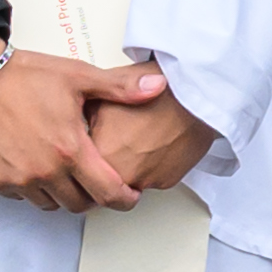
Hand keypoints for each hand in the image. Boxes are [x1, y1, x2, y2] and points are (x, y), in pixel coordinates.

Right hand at [0, 42, 148, 211]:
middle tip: (97, 181)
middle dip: (93, 197)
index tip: (130, 195)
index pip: (107, 192)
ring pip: (50, 204)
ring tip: (67, 173)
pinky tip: (39, 168)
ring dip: (63, 194)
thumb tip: (157, 86)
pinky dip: (34, 189)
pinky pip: (23, 197)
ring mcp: (18, 179)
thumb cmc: (25, 75)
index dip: (124, 199)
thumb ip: (120, 88)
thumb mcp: (78, 77)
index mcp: (71, 150)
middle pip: (79, 204)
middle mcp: (45, 171)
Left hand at [75, 79, 219, 203]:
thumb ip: (81, 118)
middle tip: (117, 137)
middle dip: (105, 163)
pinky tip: (156, 141)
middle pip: (103, 179)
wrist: (197, 93)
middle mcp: (122, 175)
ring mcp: (147, 181)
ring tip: (140, 135)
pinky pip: (152, 178)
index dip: (82, 155)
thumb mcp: (103, 94)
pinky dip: (151, 164)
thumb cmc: (155, 90)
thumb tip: (73, 125)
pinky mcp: (168, 181)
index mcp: (99, 155)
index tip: (88, 146)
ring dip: (130, 165)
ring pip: (128, 180)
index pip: (79, 170)